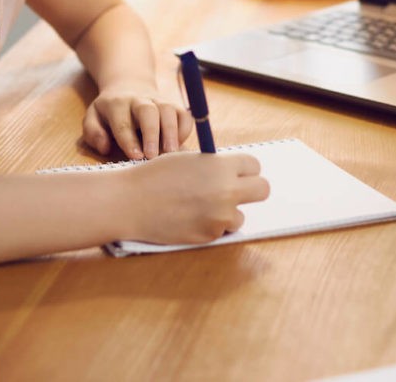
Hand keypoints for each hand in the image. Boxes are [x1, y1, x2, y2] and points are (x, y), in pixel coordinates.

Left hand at [83, 82, 193, 159]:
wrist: (129, 86)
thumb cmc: (110, 112)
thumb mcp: (93, 118)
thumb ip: (93, 133)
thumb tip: (105, 147)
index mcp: (116, 104)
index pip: (122, 121)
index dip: (129, 139)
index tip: (136, 156)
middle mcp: (139, 99)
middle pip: (148, 111)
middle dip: (151, 133)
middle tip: (153, 156)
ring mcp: (159, 100)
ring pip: (168, 110)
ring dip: (171, 132)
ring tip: (171, 153)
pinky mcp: (174, 105)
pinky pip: (184, 114)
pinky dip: (184, 129)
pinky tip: (178, 145)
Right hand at [124, 151, 270, 244]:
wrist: (132, 202)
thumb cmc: (155, 176)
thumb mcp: (188, 160)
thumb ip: (213, 166)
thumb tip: (232, 173)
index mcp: (221, 166)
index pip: (254, 166)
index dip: (243, 169)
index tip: (235, 173)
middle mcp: (227, 191)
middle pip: (262, 189)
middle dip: (251, 189)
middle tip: (234, 191)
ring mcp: (220, 216)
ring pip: (240, 215)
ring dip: (227, 213)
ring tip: (199, 207)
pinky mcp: (210, 236)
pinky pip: (221, 231)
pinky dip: (210, 226)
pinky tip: (189, 218)